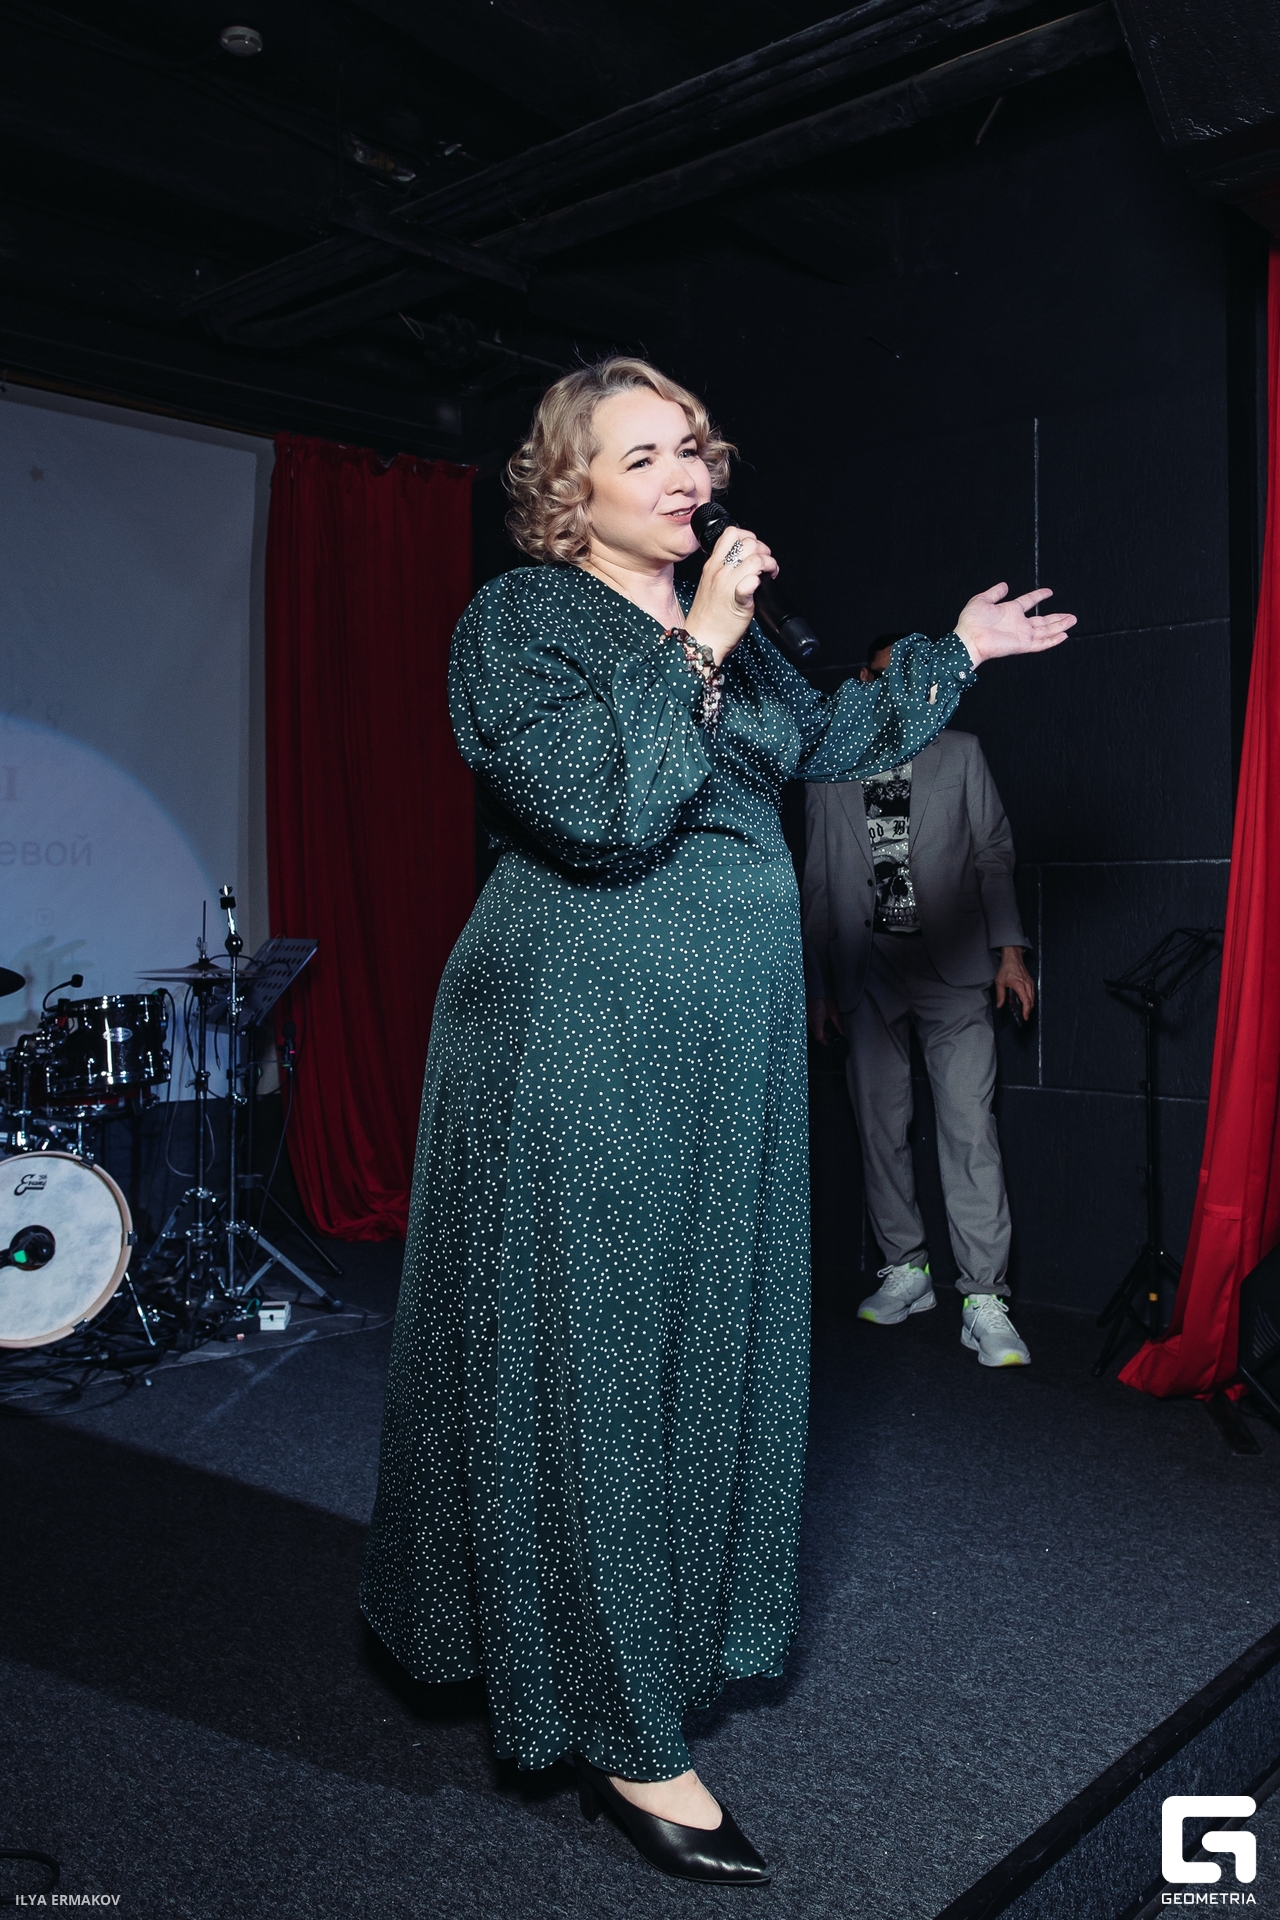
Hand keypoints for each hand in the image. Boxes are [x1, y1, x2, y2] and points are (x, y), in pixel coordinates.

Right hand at [684, 523, 778, 664]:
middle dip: (763, 550)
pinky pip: (750, 582)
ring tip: (769, 573)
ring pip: (754, 558)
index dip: (749, 536)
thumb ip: (723, 571)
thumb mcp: (710, 585)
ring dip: (768, 563)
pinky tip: (760, 587)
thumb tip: (744, 564)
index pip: (731, 533)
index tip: (755, 550)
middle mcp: (719, 572)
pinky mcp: (738, 602)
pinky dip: (759, 581)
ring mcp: (727, 585)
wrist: (701, 640)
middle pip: (747, 542)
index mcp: (712, 565)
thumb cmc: (707, 617)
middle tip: (766, 564)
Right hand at [808, 998, 845, 1044]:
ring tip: (824, 1029)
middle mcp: (810, 1021)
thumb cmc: (824, 1001)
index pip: (819, 1038)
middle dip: (822, 1037)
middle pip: (815, 1034)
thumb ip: (837, 1024)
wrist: (817, 991)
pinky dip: (815, 1025)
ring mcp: (807, 1018)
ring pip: (812, 1029)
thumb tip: (841, 1032)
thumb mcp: (833, 1013)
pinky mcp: (806, 1015)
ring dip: (818, 1030)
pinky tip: (819, 1022)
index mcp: (817, 1022)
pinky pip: (810, 1023)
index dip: (824, 1042)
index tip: (828, 1043)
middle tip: (828, 1037)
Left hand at [953, 584, 1074, 665]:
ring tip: (1072, 621)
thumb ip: (995, 592)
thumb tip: (1004, 585)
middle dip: (1057, 617)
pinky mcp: (1022, 645)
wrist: (968, 639)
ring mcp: (1021, 635)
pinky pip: (1040, 643)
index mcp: (1010, 611)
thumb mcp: (982, 600)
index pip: (1029, 601)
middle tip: (1071, 615)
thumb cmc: (971, 622)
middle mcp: (1018, 624)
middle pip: (1043, 620)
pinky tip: (1064, 635)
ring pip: (1046, 631)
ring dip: (1060, 626)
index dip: (1039, 596)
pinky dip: (1052, 640)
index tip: (1048, 592)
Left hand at [994, 946, 1034, 1019]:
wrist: (1013, 958)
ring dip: (1030, 1005)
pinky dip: (1030, 999)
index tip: (1025, 1017)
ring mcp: (1030, 983)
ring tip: (1025, 1011)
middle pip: (1031, 1001)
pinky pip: (1032, 993)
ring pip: (1033, 997)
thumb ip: (1000, 995)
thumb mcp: (1000, 982)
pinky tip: (1025, 1002)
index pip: (1026, 1001)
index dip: (1026, 1010)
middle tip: (1024, 1017)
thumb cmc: (1007, 968)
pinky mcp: (1030, 982)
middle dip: (1028, 1010)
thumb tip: (1000, 1005)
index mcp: (1020, 985)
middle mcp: (1027, 985)